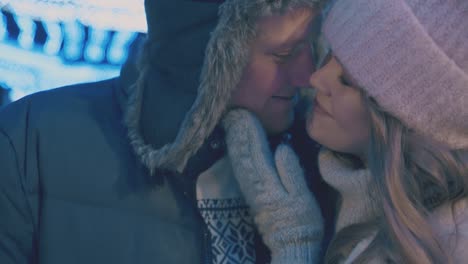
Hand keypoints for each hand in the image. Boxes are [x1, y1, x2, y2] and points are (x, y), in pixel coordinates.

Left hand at [223, 109, 323, 263]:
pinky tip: (235, 147)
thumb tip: (281, 147)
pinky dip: (236, 155)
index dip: (249, 131)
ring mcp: (251, 189)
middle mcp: (254, 183)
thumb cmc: (300, 219)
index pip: (255, 150)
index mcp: (267, 181)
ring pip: (239, 160)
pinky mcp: (251, 194)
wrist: (291, 244)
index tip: (244, 114)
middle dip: (238, 132)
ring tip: (232, 124)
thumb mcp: (301, 196)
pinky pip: (240, 170)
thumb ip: (291, 171)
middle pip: (243, 153)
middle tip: (234, 113)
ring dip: (235, 141)